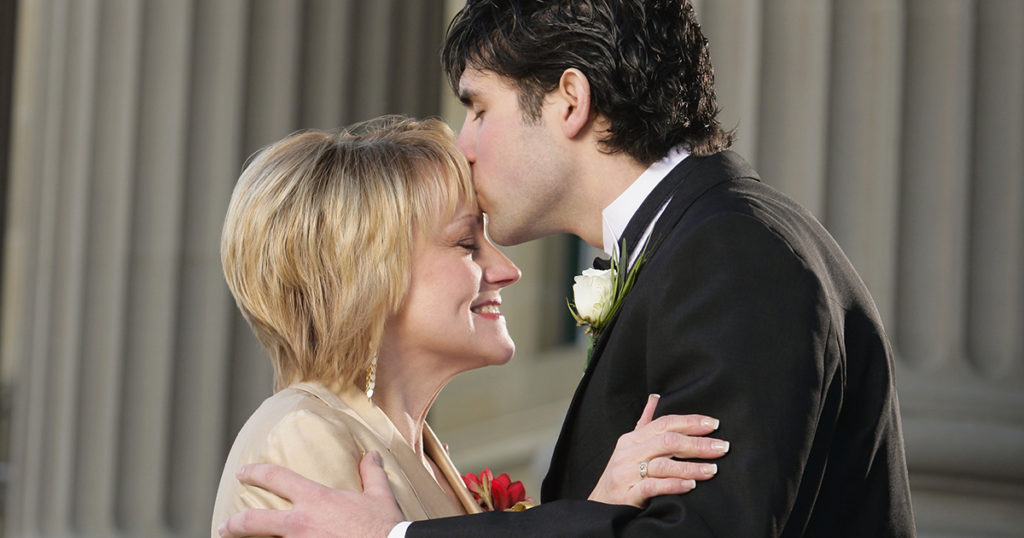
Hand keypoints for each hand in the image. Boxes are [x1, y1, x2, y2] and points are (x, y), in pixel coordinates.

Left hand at [218, 451, 401, 537]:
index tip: (243, 472)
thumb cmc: (383, 526)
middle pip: (254, 521)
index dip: (256, 472)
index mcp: (315, 499)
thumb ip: (371, 474)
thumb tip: (371, 455)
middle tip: (225, 525)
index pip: (276, 478)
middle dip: (235, 523)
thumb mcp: (379, 496)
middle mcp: (300, 523)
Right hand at [588, 394, 729, 507]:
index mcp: (631, 439)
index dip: (690, 422)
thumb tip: (655, 398)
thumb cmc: (621, 474)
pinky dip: (674, 484)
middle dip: (697, 444)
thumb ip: (645, 423)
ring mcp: (627, 473)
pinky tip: (690, 485)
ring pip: (663, 464)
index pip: (664, 423)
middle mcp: (628, 453)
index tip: (714, 424)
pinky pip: (654, 486)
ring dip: (691, 466)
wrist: (600, 504)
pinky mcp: (628, 493)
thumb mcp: (630, 446)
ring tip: (712, 469)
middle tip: (722, 447)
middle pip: (667, 442)